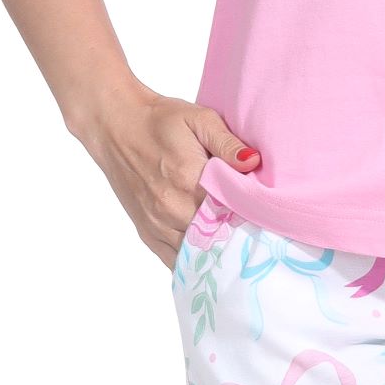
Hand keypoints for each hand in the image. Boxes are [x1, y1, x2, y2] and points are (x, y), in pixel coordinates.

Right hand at [70, 78, 261, 264]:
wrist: (115, 125)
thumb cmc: (160, 120)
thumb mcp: (199, 119)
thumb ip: (227, 143)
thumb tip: (253, 162)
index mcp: (189, 180)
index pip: (233, 214)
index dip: (253, 221)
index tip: (269, 223)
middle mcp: (172, 208)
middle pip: (217, 240)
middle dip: (238, 241)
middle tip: (259, 240)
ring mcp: (157, 224)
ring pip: (196, 256)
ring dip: (216, 256)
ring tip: (237, 252)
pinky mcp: (147, 232)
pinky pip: (173, 262)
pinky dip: (193, 264)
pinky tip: (210, 262)